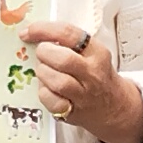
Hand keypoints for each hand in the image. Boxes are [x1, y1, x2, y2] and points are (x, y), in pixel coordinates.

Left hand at [20, 18, 142, 142]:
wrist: (114, 106)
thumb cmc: (96, 75)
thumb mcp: (91, 53)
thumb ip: (68, 42)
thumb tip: (35, 33)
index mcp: (97, 52)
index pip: (68, 34)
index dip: (43, 30)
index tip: (28, 31)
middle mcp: (93, 73)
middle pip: (63, 59)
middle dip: (44, 53)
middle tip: (42, 54)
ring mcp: (84, 94)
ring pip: (56, 81)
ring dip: (43, 73)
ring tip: (45, 71)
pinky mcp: (73, 112)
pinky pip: (51, 100)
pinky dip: (44, 93)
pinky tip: (48, 89)